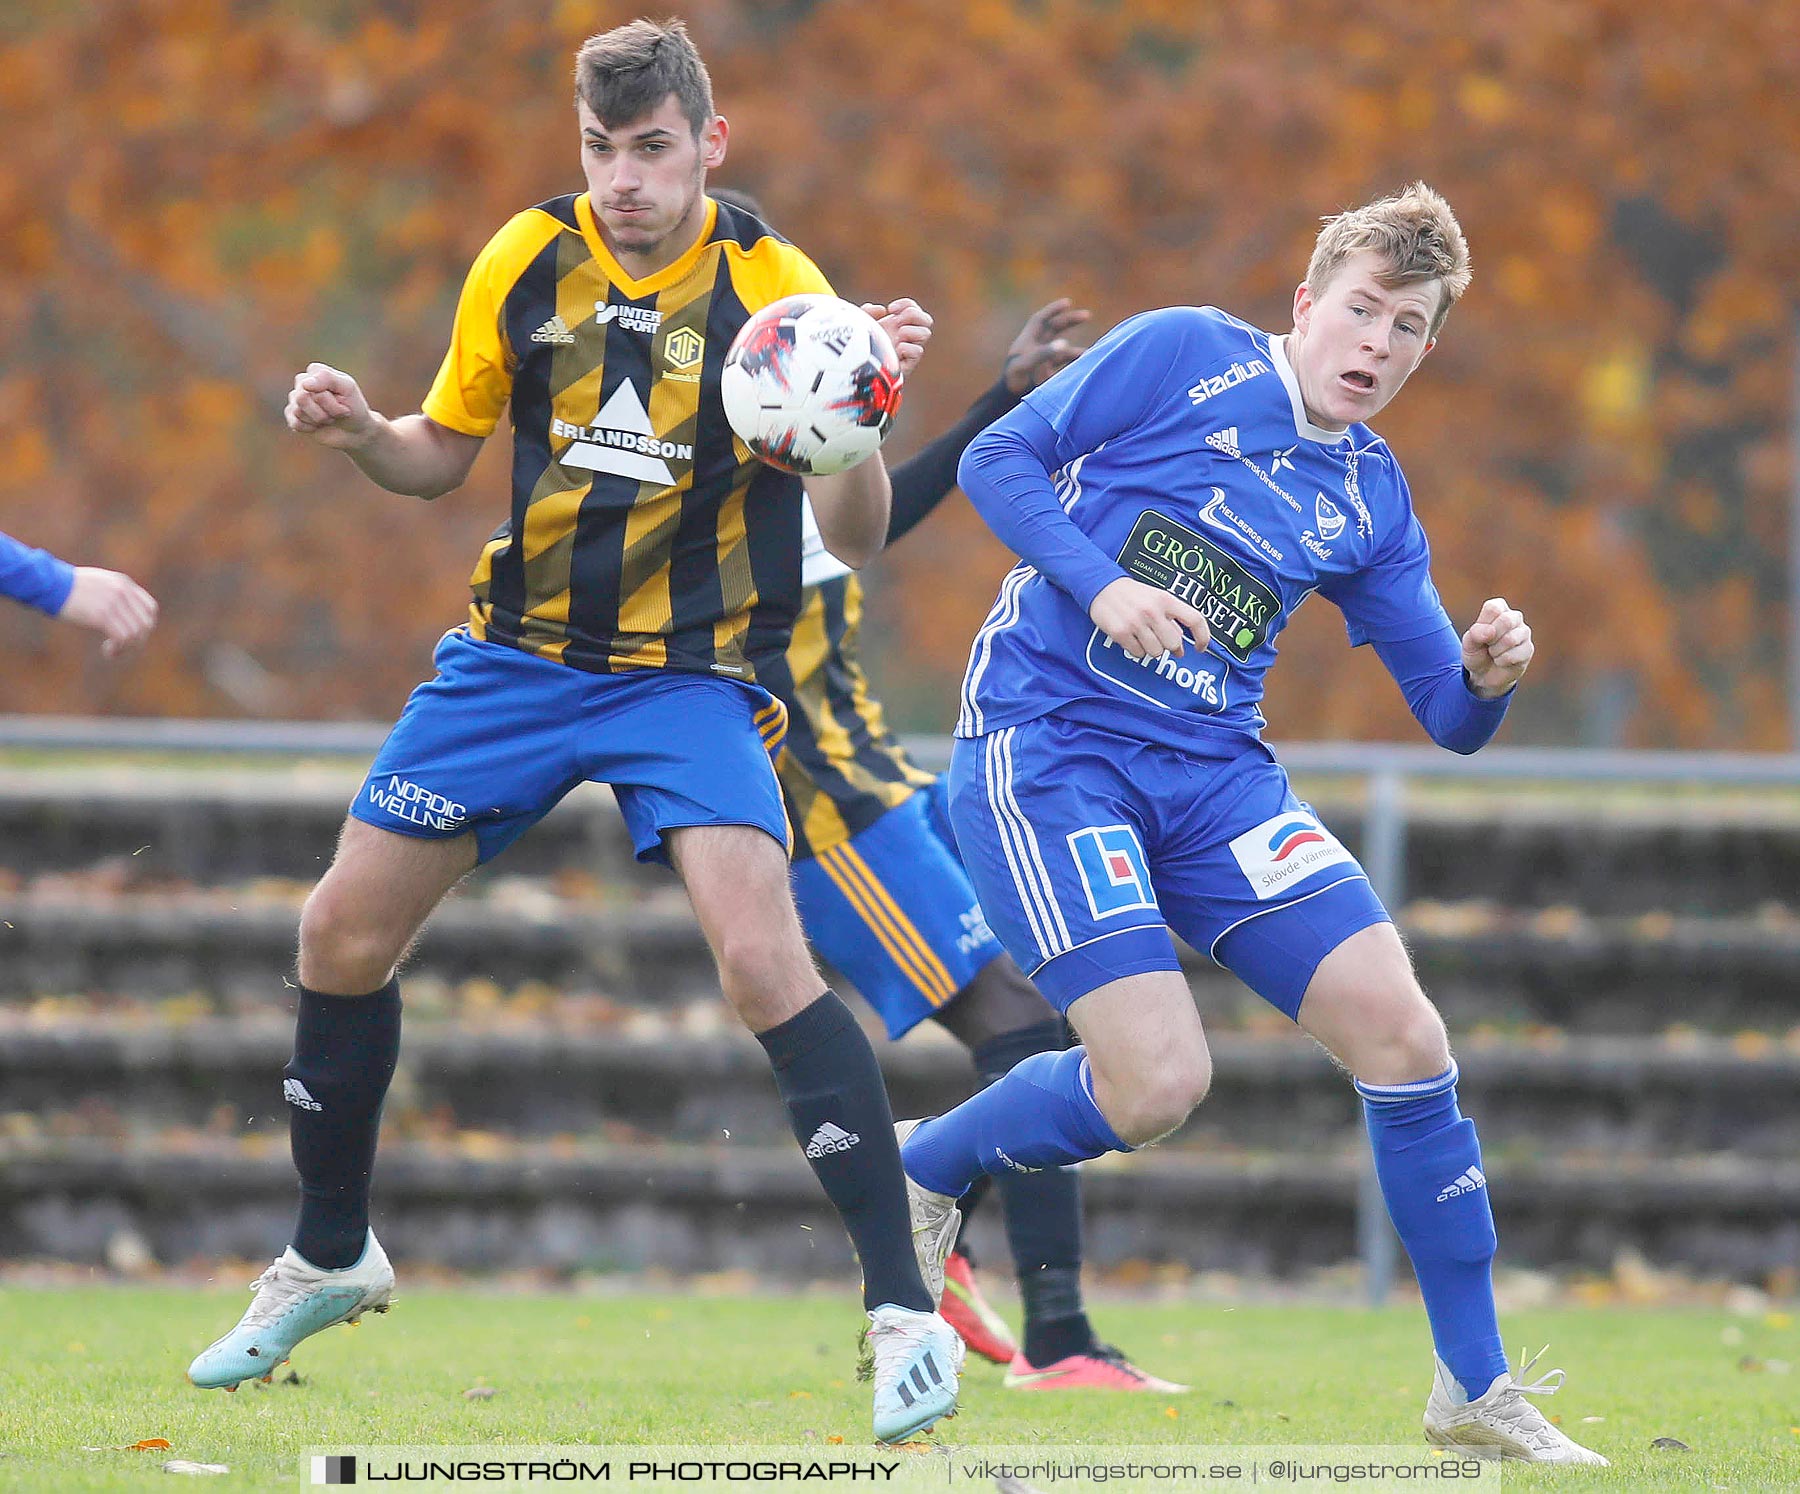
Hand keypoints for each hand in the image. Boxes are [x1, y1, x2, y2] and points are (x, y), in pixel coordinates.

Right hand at [59, 567, 158, 656]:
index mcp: (124, 583)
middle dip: (138, 640)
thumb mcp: (99, 582)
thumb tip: (125, 613)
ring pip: (136, 633)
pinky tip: (107, 651)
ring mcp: (113, 603)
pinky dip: (118, 649)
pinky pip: (123, 638)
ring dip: (127, 648)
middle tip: (122, 647)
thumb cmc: (67, 586)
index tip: (131, 635)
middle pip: (146, 624)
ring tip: (113, 650)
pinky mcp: (101, 615)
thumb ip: (115, 593)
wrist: (49, 584)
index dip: (145, 625)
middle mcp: (123, 592)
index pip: (151, 608)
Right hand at [285, 362, 377, 448]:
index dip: (330, 399)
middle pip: (302, 398)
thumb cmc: (353, 406)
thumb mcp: (347, 388)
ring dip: (321, 419)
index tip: (344, 401)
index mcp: (315, 371)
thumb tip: (304, 384)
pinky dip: (311, 428)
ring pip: (298, 411)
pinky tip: (319, 426)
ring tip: (331, 418)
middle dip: (326, 410)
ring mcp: (295, 399)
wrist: (356, 431)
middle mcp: (302, 382)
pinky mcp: (293, 417)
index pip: (311, 384)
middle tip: (339, 412)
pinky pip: (295, 423)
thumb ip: (327, 378)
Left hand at [862, 298, 932, 377]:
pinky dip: (906, 348)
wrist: (856, 371)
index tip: (890, 309)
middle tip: (896, 322)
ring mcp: (908, 351)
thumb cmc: (857, 349)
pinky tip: (894, 351)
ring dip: (909, 331)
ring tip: (895, 338)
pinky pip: (918, 351)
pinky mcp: (908, 364)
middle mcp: (905, 337)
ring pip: (925, 333)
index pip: (914, 309)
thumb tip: (882, 309)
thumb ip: (868, 312)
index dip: (907, 304)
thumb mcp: (859, 326)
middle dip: (913, 315)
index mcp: (897, 326)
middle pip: (927, 320)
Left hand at [1002, 297, 1090, 393]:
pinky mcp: (1046, 376)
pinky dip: (1074, 364)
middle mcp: (1035, 349)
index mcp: (1027, 342)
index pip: (1040, 320)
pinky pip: (1063, 366)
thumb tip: (1065, 344)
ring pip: (1062, 350)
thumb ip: (1044, 353)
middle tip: (1087, 315)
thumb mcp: (1026, 365)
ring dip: (1076, 350)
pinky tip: (1085, 367)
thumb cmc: (1013, 382)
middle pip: (1054, 329)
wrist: (1007, 403)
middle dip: (1070, 321)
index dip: (1053, 309)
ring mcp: (1041, 362)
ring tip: (1092, 352)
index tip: (1068, 303)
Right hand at [1089, 576, 1209, 659]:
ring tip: (1144, 637)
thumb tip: (1181, 647)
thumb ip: (1172, 619)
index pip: (1194, 620)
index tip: (1200, 648)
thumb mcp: (1157, 598)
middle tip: (1160, 640)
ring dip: (1152, 649)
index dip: (1203, 637)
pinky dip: (1137, 650)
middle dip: (1169, 646)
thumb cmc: (1133, 595)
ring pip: (1156, 652)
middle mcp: (1152, 611)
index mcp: (1166, 600)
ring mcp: (1135, 623)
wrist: (1102, 586)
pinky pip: (1138, 653)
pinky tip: (1132, 638)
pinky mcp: (1120, 632)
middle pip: (1173, 643)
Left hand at [1461, 597, 1531, 696]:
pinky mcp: (1528, 649)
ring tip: (1493, 653)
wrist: (1484, 674)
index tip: (1480, 634)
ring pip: (1510, 639)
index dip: (1483, 624)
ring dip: (1495, 651)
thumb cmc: (1477, 652)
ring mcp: (1524, 633)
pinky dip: (1501, 661)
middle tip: (1487, 645)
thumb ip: (1475, 633)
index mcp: (1498, 609)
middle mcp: (1514, 617)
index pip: (1493, 608)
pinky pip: (1513, 655)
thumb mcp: (1468, 643)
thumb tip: (1491, 631)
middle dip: (1491, 638)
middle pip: (1506, 620)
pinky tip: (1501, 661)